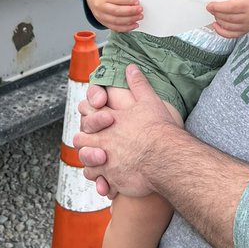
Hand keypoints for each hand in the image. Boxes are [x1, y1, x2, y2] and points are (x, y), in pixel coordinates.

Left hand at [74, 65, 178, 196]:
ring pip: (86, 161)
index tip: (92, 113)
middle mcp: (104, 140)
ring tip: (101, 161)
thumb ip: (138, 84)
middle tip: (93, 141)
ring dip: (91, 161)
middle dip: (84, 140)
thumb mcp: (149, 100)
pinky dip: (102, 181)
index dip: (88, 112)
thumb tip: (131, 67)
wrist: (167, 157)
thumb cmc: (159, 129)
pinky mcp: (112, 177)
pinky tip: (109, 179)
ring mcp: (106, 160)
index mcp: (110, 120)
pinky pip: (99, 181)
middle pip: (81, 139)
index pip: (88, 112)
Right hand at [85, 0, 142, 31]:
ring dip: (130, 20)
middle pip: (117, 11)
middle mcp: (100, 6)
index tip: (137, 2)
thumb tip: (134, 2)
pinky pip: (115, 28)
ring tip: (139, 17)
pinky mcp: (102, 22)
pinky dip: (126, 28)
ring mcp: (100, 16)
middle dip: (131, 11)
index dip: (128, 1)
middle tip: (140, 10)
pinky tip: (133, 25)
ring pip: (117, 21)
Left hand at [207, 0, 248, 37]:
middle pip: (228, 17)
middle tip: (210, 9)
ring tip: (215, 15)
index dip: (217, 7)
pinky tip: (216, 25)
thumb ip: (226, 0)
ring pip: (228, 26)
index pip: (230, 7)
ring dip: (218, 21)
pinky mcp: (247, 31)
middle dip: (216, 13)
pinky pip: (231, 35)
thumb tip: (212, 8)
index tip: (209, 6)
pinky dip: (221, 31)